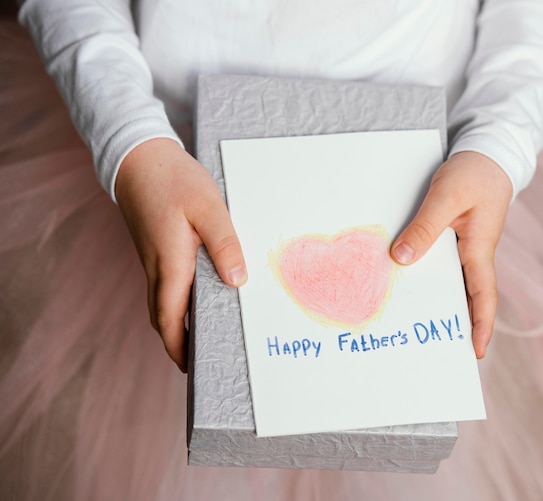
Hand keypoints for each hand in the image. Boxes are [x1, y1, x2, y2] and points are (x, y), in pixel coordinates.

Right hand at [115, 138, 246, 371]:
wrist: (139, 157)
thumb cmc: (174, 180)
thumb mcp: (208, 208)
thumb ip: (224, 245)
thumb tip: (237, 283)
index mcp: (171, 263)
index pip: (169, 318)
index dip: (179, 346)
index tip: (191, 369)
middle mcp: (156, 267)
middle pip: (162, 317)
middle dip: (178, 343)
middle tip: (199, 360)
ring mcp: (152, 259)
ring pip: (160, 303)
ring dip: (176, 324)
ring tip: (201, 337)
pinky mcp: (154, 249)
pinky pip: (163, 286)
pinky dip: (176, 303)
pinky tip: (196, 299)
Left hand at [391, 151, 512, 357]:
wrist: (486, 155)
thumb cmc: (473, 174)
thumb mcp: (446, 197)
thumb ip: (425, 228)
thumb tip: (401, 259)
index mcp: (479, 249)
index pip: (484, 295)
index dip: (480, 324)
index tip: (475, 353)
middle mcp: (473, 254)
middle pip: (466, 296)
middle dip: (455, 322)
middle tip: (436, 349)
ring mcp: (464, 247)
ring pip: (451, 281)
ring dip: (438, 300)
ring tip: (413, 323)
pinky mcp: (453, 237)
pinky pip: (441, 263)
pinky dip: (428, 276)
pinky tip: (407, 280)